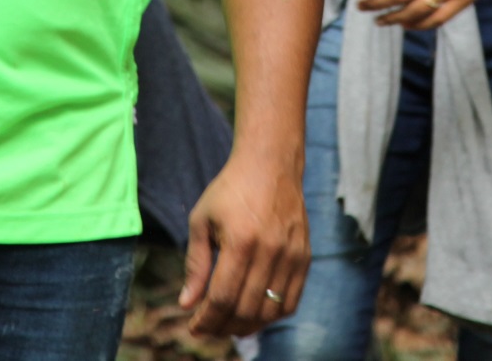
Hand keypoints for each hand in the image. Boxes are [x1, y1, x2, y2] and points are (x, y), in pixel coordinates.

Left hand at [180, 150, 308, 337]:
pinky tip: (255, 314)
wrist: (270, 163)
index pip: (222, 297)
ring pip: (270, 311)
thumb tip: (187, 304)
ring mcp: (291, 254)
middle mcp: (270, 250)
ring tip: (229, 325)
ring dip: (247, 326)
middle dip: (223, 327)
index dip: (207, 320)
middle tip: (209, 328)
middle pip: (246, 309)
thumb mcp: (202, 220)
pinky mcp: (305, 256)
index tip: (193, 328)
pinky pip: (291, 301)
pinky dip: (272, 316)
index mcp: (240, 241)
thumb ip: (196, 264)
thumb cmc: (230, 190)